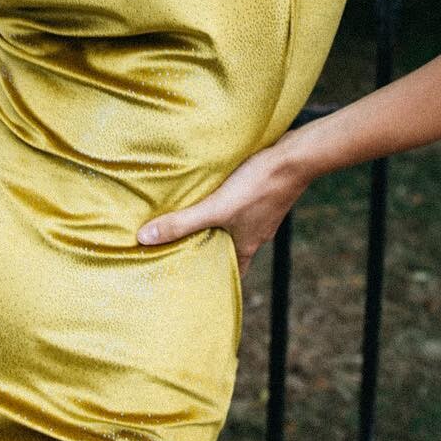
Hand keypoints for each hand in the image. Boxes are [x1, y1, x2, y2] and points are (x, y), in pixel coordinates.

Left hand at [135, 142, 307, 282]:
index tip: (197, 282)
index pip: (232, 274)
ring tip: (195, 220)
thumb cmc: (258, 186)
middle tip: (187, 249)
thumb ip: (181, 223)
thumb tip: (145, 239)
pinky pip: (245, 206)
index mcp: (247, 245)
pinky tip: (218, 193)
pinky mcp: (266, 194)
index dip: (215, 280)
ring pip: (238, 227)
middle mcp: (257, 234)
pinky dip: (230, 206)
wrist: (296, 158)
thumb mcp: (214, 207)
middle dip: (211, 250)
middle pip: (231, 249)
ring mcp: (264, 214)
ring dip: (220, 226)